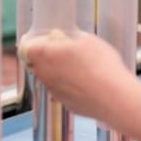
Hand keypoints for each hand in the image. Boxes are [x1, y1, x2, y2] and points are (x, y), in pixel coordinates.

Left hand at [19, 31, 135, 120]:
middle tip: (64, 50)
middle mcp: (44, 75)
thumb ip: (67, 37)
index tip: (43, 39)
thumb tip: (56, 36)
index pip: (25, 48)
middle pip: (35, 64)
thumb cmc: (101, 64)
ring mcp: (54, 92)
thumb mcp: (87, 40)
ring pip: (49, 78)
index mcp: (45, 55)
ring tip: (81, 66)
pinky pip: (63, 91)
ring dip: (59, 71)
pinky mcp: (66, 104)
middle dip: (45, 56)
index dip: (32, 42)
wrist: (115, 98)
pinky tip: (88, 82)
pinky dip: (70, 86)